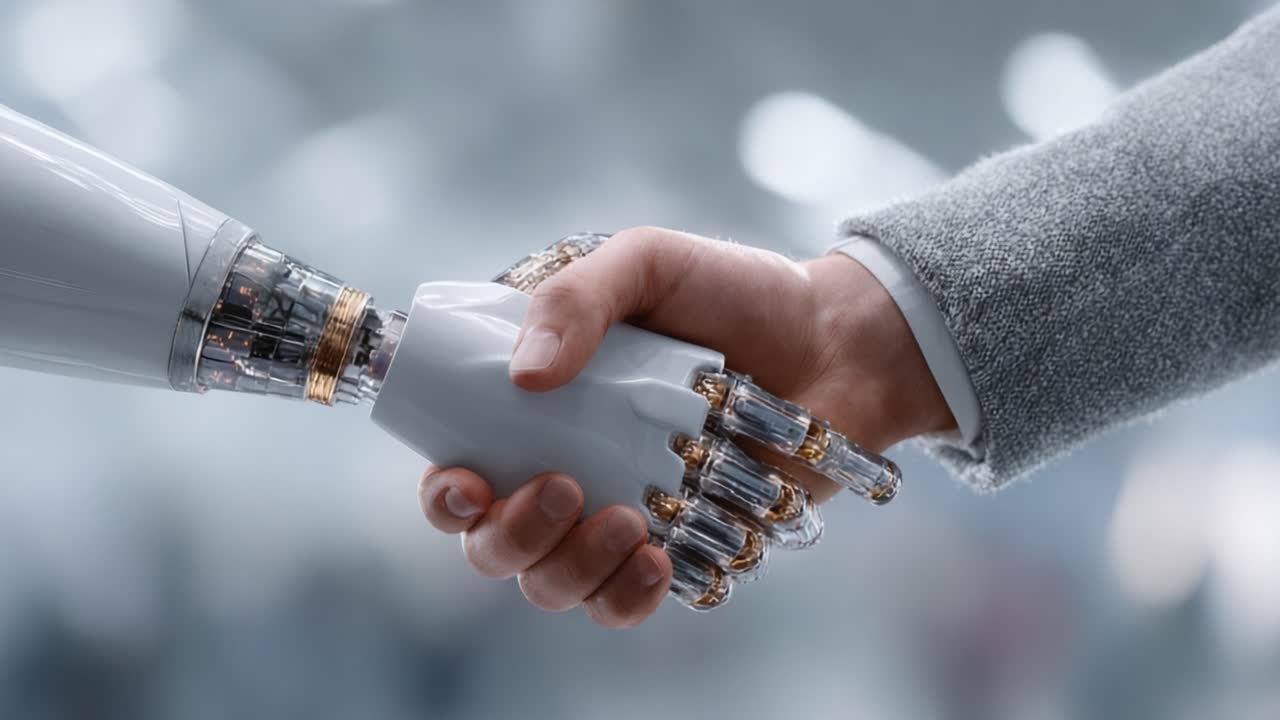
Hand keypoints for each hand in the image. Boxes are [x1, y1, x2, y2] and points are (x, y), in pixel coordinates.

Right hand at [418, 226, 954, 626]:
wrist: (837, 342)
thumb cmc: (736, 294)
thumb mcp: (649, 262)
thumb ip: (578, 297)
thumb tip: (525, 374)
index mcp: (540, 407)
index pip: (461, 470)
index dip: (446, 493)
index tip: (467, 481)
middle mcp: (566, 469)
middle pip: (494, 545)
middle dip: (510, 535)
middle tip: (561, 488)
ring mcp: (617, 516)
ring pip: (553, 584)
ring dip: (572, 567)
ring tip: (629, 520)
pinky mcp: (674, 551)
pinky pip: (624, 605)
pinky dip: (627, 597)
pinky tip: (655, 560)